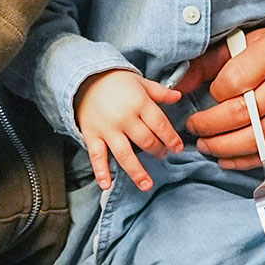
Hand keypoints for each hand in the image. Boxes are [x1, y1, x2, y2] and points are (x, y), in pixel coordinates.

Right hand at [74, 69, 184, 190]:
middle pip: (145, 141)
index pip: (160, 124)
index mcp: (139, 103)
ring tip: (147, 185)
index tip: (177, 148)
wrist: (85, 79)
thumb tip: (178, 96)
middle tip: (162, 155)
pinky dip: (101, 172)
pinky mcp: (92, 136)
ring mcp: (107, 129)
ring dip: (137, 171)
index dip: (171, 138)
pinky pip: (97, 157)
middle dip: (157, 151)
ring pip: (125, 154)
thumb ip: (160, 92)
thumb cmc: (117, 81)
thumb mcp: (141, 82)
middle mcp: (124, 118)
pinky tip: (107, 185)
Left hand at [176, 23, 264, 169]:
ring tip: (207, 146)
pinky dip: (250, 160)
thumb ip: (209, 63)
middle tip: (194, 130)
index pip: (234, 82)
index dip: (213, 95)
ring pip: (260, 139)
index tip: (207, 97)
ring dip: (226, 148)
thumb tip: (176, 86)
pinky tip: (230, 158)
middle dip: (211, 127)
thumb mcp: (246, 42)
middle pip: (244, 114)